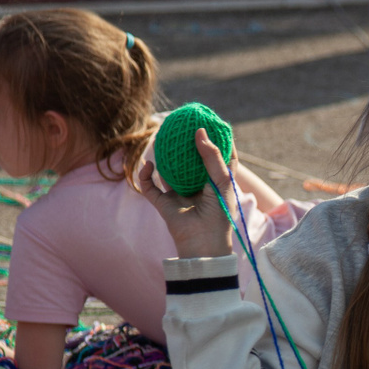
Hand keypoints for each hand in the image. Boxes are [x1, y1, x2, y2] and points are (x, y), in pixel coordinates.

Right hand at [135, 128, 235, 259]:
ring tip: (161, 138)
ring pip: (168, 171)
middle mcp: (198, 187)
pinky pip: (150, 187)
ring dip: (164, 158)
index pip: (219, 158)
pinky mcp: (164, 203)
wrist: (203, 244)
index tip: (215, 123)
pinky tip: (149, 165)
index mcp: (216, 183)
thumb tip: (200, 131)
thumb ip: (212, 156)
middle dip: (187, 144)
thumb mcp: (222, 182)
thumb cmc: (219, 214)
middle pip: (191, 161)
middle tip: (184, 124)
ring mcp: (180, 195)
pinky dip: (146, 175)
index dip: (219, 141)